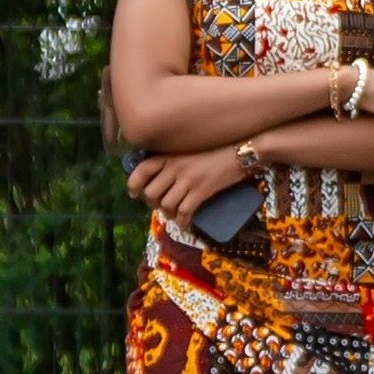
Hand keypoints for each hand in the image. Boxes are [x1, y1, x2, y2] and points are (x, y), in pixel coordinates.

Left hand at [129, 148, 245, 221]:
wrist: (240, 151)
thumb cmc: (216, 150)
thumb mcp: (190, 150)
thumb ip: (174, 161)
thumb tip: (161, 180)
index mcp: (170, 155)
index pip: (142, 170)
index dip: (133, 184)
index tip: (134, 194)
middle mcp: (175, 167)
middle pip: (151, 193)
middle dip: (153, 204)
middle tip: (160, 206)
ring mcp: (188, 179)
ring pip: (166, 204)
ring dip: (168, 214)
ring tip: (174, 215)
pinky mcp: (202, 190)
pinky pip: (184, 211)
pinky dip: (182, 222)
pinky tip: (186, 223)